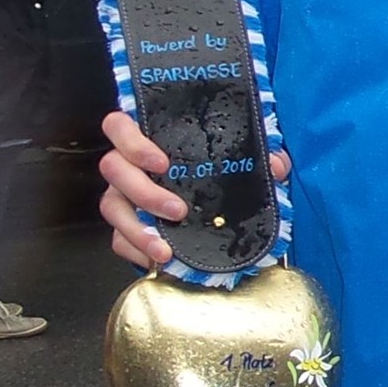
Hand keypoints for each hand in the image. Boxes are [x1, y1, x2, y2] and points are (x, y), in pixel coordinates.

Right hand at [98, 109, 291, 269]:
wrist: (212, 212)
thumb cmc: (214, 173)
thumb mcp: (238, 161)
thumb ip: (258, 158)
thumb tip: (275, 165)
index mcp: (149, 140)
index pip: (119, 126)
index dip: (132, 142)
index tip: (162, 162)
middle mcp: (129, 166)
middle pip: (113, 168)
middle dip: (144, 192)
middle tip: (178, 210)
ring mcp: (122, 196)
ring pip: (111, 207)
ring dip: (137, 228)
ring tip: (165, 248)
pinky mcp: (124, 227)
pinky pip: (118, 239)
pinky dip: (136, 251)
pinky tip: (159, 260)